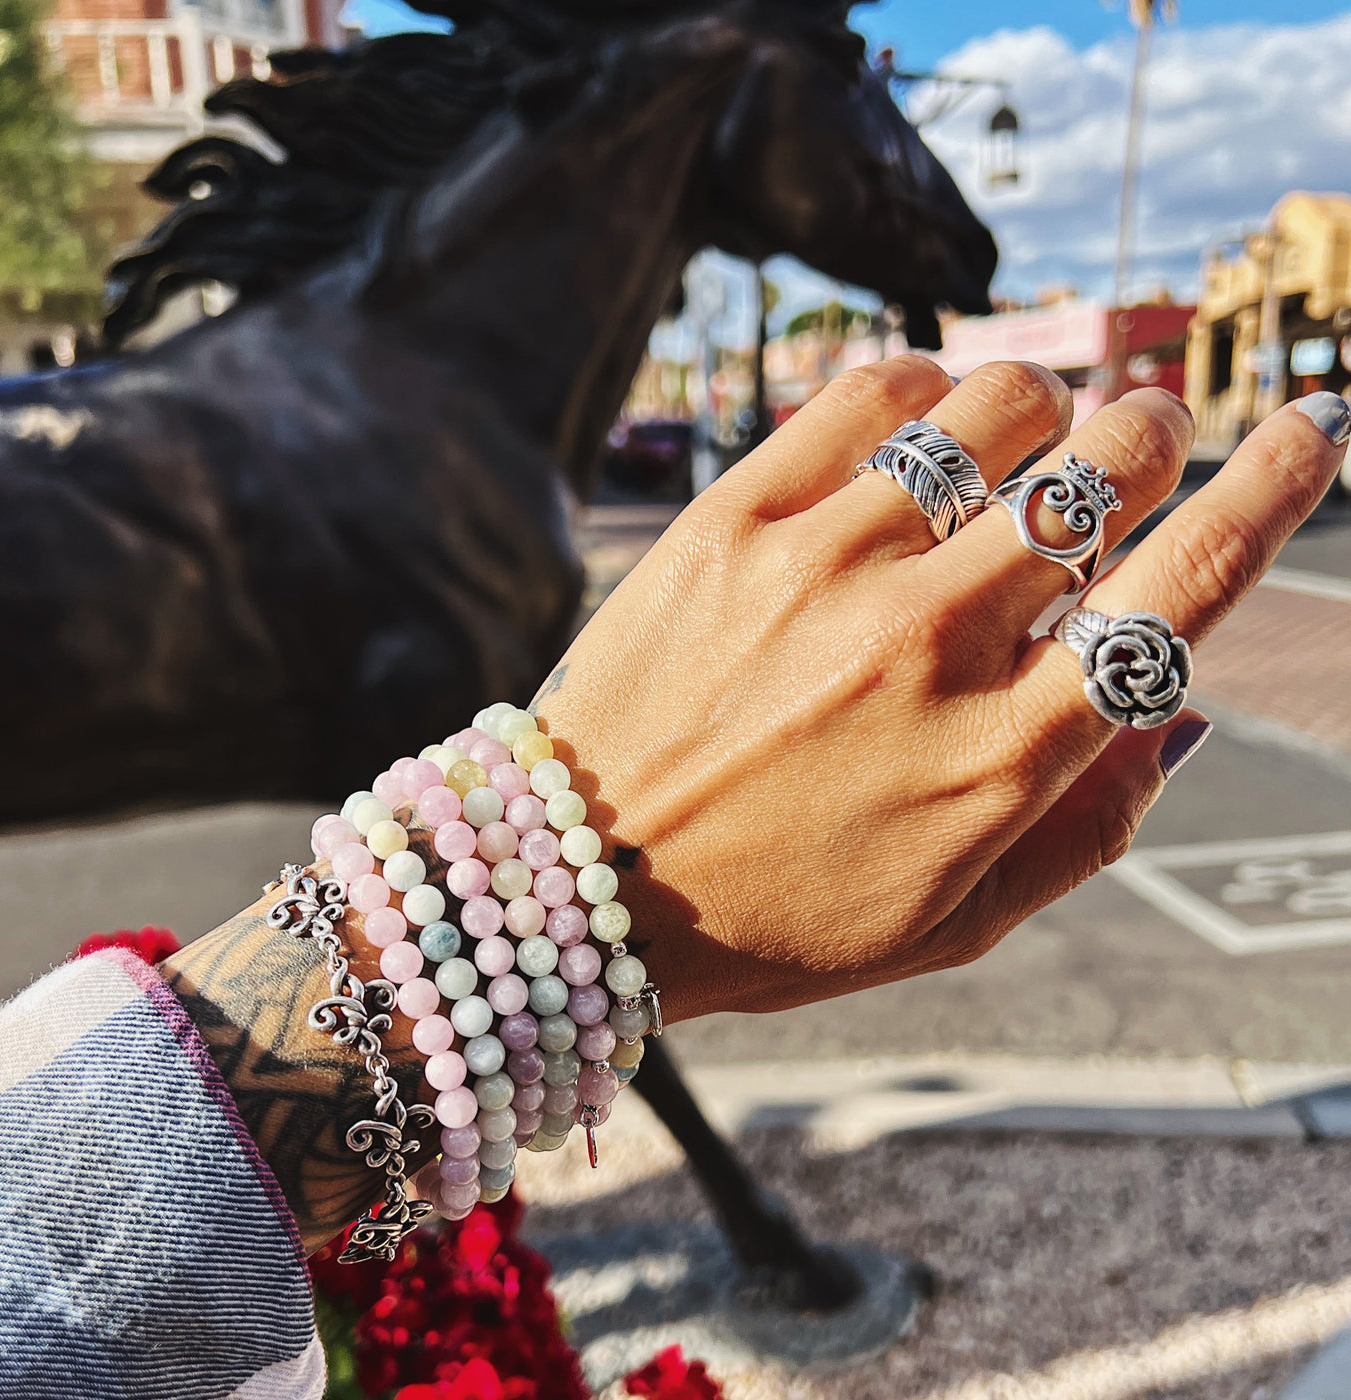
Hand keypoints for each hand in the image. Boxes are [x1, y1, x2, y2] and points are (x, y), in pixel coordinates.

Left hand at [532, 359, 1346, 1022]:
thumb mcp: (950, 926)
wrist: (577, 885)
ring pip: (1000, 404)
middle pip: (1106, 469)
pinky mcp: (732, 521)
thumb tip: (1174, 702)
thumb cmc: (771, 918)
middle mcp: (928, 648)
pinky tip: (916, 430)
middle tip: (1135, 445)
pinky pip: (868, 390)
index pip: (1182, 593)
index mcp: (999, 761)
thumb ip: (1086, 827)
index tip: (1314, 430)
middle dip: (1150, 438)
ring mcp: (825, 570)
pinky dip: (922, 386)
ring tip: (1020, 441)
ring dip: (1044, 403)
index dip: (1274, 491)